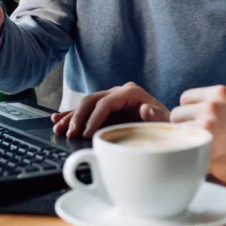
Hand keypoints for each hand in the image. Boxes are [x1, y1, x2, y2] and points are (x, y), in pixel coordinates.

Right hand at [51, 82, 169, 138]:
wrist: (167, 124)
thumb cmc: (165, 123)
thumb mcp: (165, 120)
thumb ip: (156, 116)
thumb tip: (145, 109)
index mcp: (131, 93)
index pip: (106, 102)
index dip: (94, 118)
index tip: (86, 133)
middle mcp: (119, 92)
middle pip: (92, 100)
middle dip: (78, 116)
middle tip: (70, 133)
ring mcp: (111, 98)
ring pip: (85, 103)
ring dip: (71, 116)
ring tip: (58, 127)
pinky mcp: (106, 107)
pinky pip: (86, 109)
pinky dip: (72, 114)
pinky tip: (58, 119)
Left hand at [171, 86, 225, 195]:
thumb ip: (215, 107)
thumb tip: (189, 112)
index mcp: (220, 93)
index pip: (185, 98)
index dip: (190, 113)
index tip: (199, 125)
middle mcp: (212, 105)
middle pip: (177, 114)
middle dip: (185, 127)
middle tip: (201, 141)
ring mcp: (206, 124)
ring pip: (176, 132)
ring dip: (184, 142)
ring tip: (203, 151)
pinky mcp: (202, 146)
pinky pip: (181, 149)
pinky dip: (187, 156)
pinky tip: (204, 160)